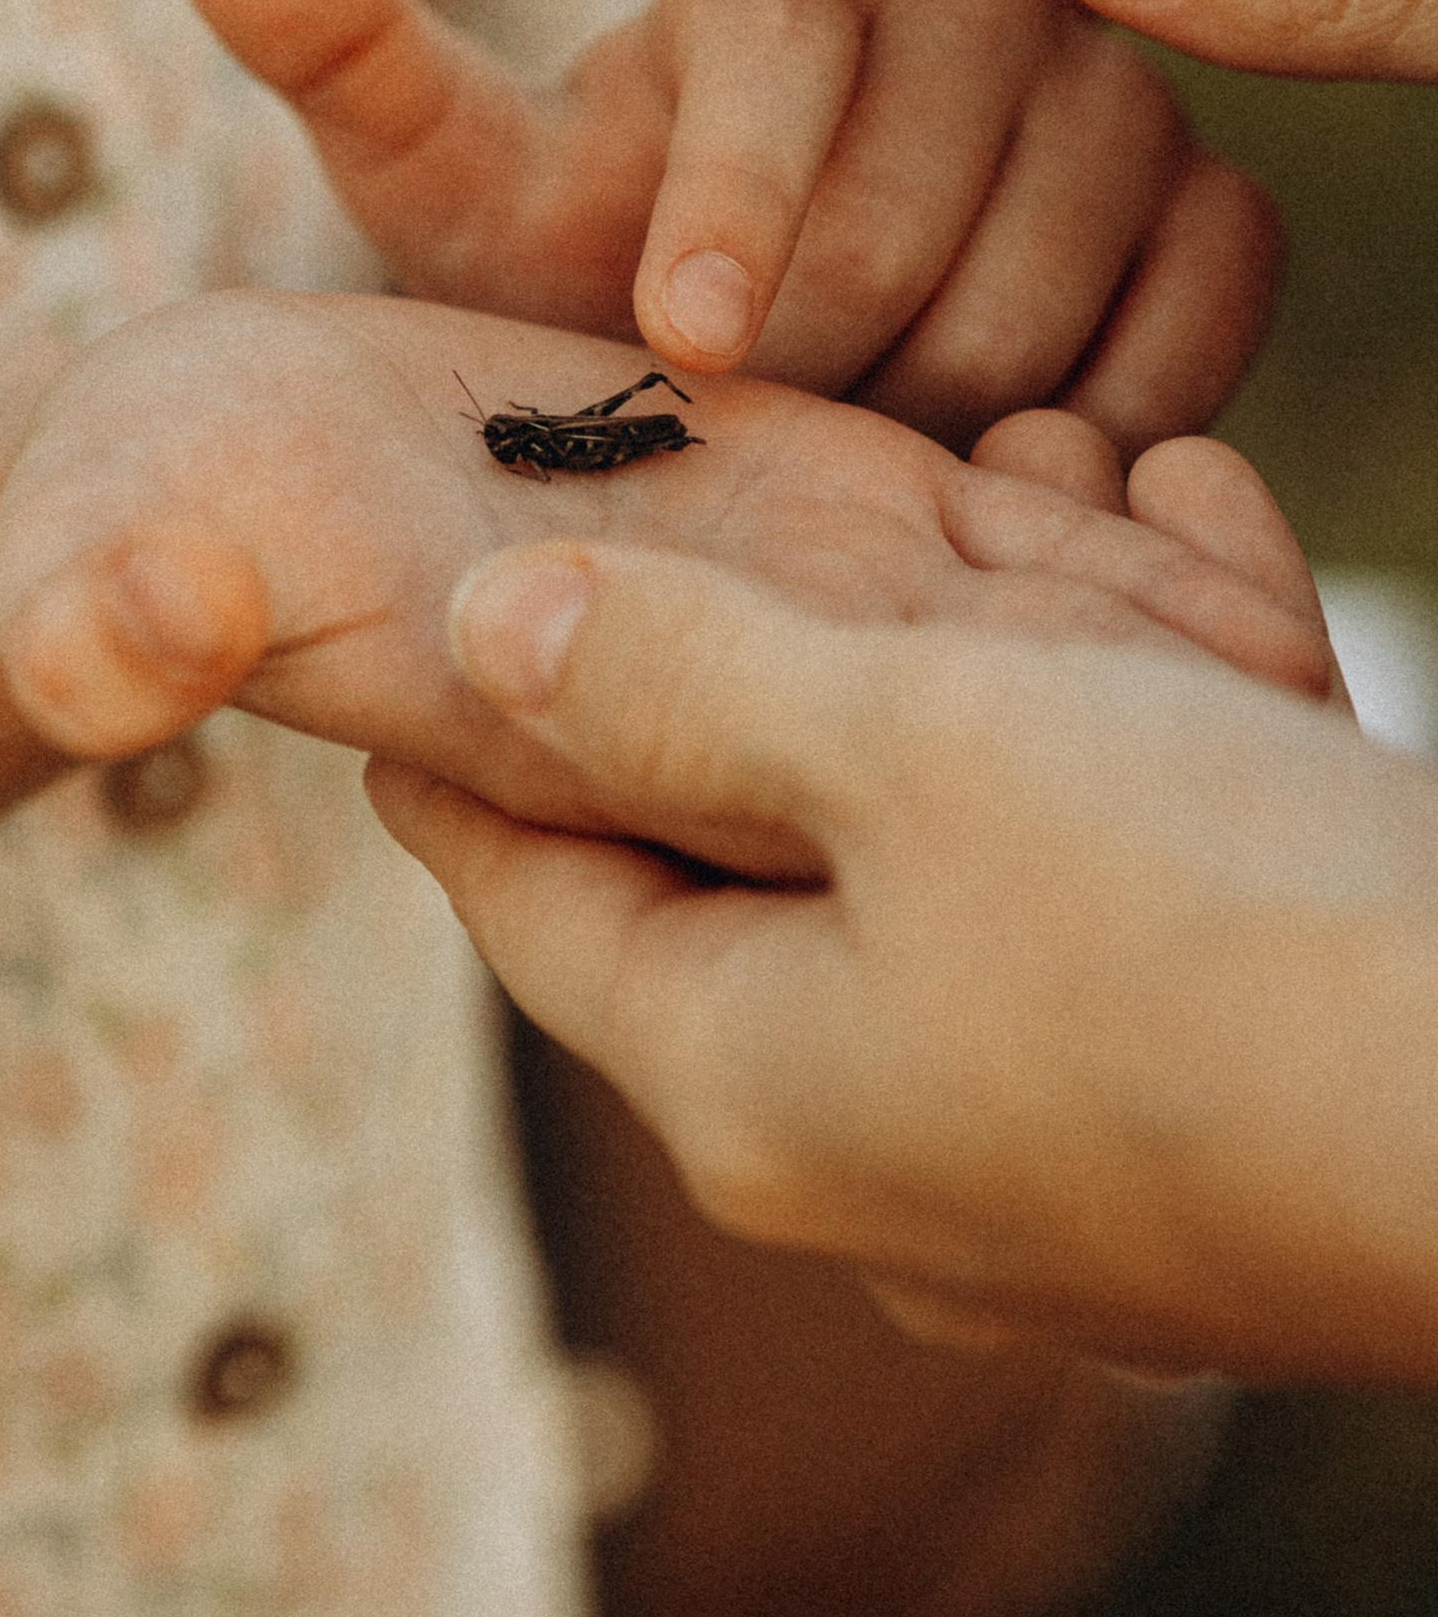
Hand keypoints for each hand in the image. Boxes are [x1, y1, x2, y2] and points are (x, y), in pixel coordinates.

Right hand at [0, 298, 1334, 822]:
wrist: (206, 439)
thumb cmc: (134, 509)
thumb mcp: (97, 544)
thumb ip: (103, 605)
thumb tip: (107, 653)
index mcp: (539, 755)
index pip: (720, 818)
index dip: (851, 763)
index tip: (946, 654)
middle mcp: (683, 731)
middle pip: (903, 789)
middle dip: (1047, 718)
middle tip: (1164, 640)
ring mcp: (770, 637)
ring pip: (987, 686)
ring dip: (1111, 631)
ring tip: (1192, 520)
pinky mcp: (831, 528)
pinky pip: (1003, 566)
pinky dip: (1106, 539)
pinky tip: (1165, 459)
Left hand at [174, 0, 1276, 455]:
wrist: (721, 381)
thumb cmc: (564, 279)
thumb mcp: (442, 183)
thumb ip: (342, 50)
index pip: (778, 55)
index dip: (726, 204)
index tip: (682, 341)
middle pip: (921, 201)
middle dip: (815, 357)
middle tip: (743, 445)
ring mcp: (1107, 89)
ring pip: (1057, 272)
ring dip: (943, 404)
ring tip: (850, 458)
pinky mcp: (1210, 200)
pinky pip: (1189, 326)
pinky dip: (1096, 420)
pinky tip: (996, 468)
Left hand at [368, 460, 1437, 1385]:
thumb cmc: (1204, 927)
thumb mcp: (903, 748)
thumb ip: (679, 682)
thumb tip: (483, 635)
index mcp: (751, 1086)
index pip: (527, 892)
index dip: (460, 749)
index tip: (398, 649)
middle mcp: (883, 1155)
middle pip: (762, 849)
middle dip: (800, 640)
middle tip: (796, 476)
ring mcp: (1062, 1159)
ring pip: (969, 837)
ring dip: (1002, 643)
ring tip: (1052, 457)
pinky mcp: (1218, 1113)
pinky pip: (1126, 876)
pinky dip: (1149, 707)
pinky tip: (1197, 537)